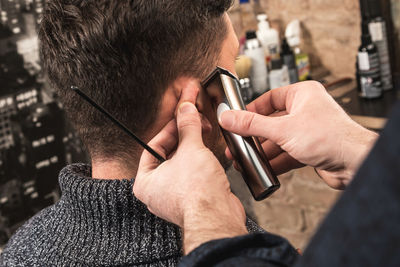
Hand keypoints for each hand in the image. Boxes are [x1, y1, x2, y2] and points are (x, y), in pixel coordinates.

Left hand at [133, 102, 246, 253]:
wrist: (218, 217)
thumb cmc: (196, 194)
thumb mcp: (191, 149)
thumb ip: (187, 126)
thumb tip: (185, 111)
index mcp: (145, 182)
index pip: (154, 146)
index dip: (170, 128)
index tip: (181, 116)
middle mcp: (157, 192)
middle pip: (169, 154)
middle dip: (184, 136)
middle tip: (193, 120)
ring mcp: (175, 197)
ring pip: (182, 164)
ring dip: (194, 147)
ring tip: (202, 133)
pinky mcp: (192, 200)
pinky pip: (193, 175)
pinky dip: (201, 162)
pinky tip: (209, 154)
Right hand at [219, 81, 377, 189]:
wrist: (355, 163)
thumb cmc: (331, 137)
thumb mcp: (282, 129)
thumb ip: (252, 125)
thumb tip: (229, 118)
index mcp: (302, 95)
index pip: (269, 99)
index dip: (252, 110)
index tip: (237, 119)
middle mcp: (306, 111)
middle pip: (271, 122)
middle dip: (254, 137)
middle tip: (237, 144)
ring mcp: (308, 131)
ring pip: (278, 140)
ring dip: (262, 152)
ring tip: (245, 160)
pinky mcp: (310, 149)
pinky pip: (287, 153)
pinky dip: (274, 161)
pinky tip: (262, 168)